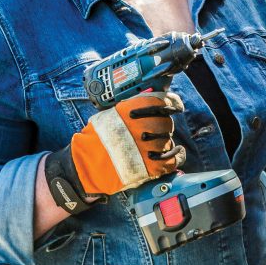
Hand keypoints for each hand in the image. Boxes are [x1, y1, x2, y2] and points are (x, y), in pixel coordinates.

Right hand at [70, 90, 185, 195]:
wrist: (88, 162)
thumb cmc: (97, 137)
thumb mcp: (112, 112)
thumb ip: (132, 106)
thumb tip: (149, 98)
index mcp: (136, 110)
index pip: (163, 101)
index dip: (172, 103)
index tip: (176, 105)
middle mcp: (146, 126)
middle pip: (167, 122)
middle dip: (162, 126)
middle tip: (152, 132)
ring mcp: (151, 146)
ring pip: (168, 141)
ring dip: (163, 142)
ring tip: (152, 146)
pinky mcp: (153, 166)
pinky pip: (174, 159)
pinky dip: (178, 157)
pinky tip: (177, 154)